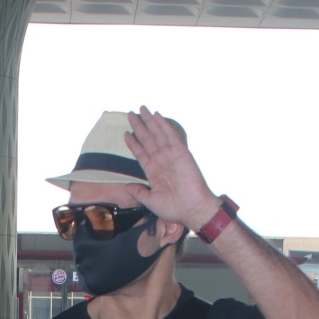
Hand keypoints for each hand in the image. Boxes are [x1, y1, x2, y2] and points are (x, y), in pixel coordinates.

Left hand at [122, 107, 218, 233]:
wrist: (192, 208)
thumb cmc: (174, 209)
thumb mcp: (151, 201)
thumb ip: (139, 192)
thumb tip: (126, 186)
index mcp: (154, 173)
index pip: (141, 154)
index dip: (133, 143)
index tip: (126, 133)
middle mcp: (161, 162)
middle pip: (147, 140)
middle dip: (139, 127)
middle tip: (130, 114)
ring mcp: (170, 156)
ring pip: (157, 135)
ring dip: (149, 122)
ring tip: (140, 110)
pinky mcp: (180, 152)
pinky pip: (170, 136)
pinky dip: (163, 125)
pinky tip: (156, 115)